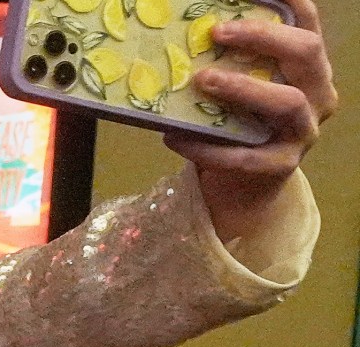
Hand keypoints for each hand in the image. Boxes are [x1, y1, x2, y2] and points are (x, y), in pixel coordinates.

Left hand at [173, 0, 336, 240]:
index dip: (289, 0)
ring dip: (242, 88)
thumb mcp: (239, 84)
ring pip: (287, 102)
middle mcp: (316, 92)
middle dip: (262, 37)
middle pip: (306, 52)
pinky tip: (173, 137)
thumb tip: (177, 30)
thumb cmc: (238, 123)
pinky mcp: (281, 165)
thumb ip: (226, 60)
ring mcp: (303, 130)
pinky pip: (245, 156)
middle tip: (217, 32)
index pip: (307, 21)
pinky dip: (205, 146)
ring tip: (201, 80)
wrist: (245, 185)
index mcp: (307, 65)